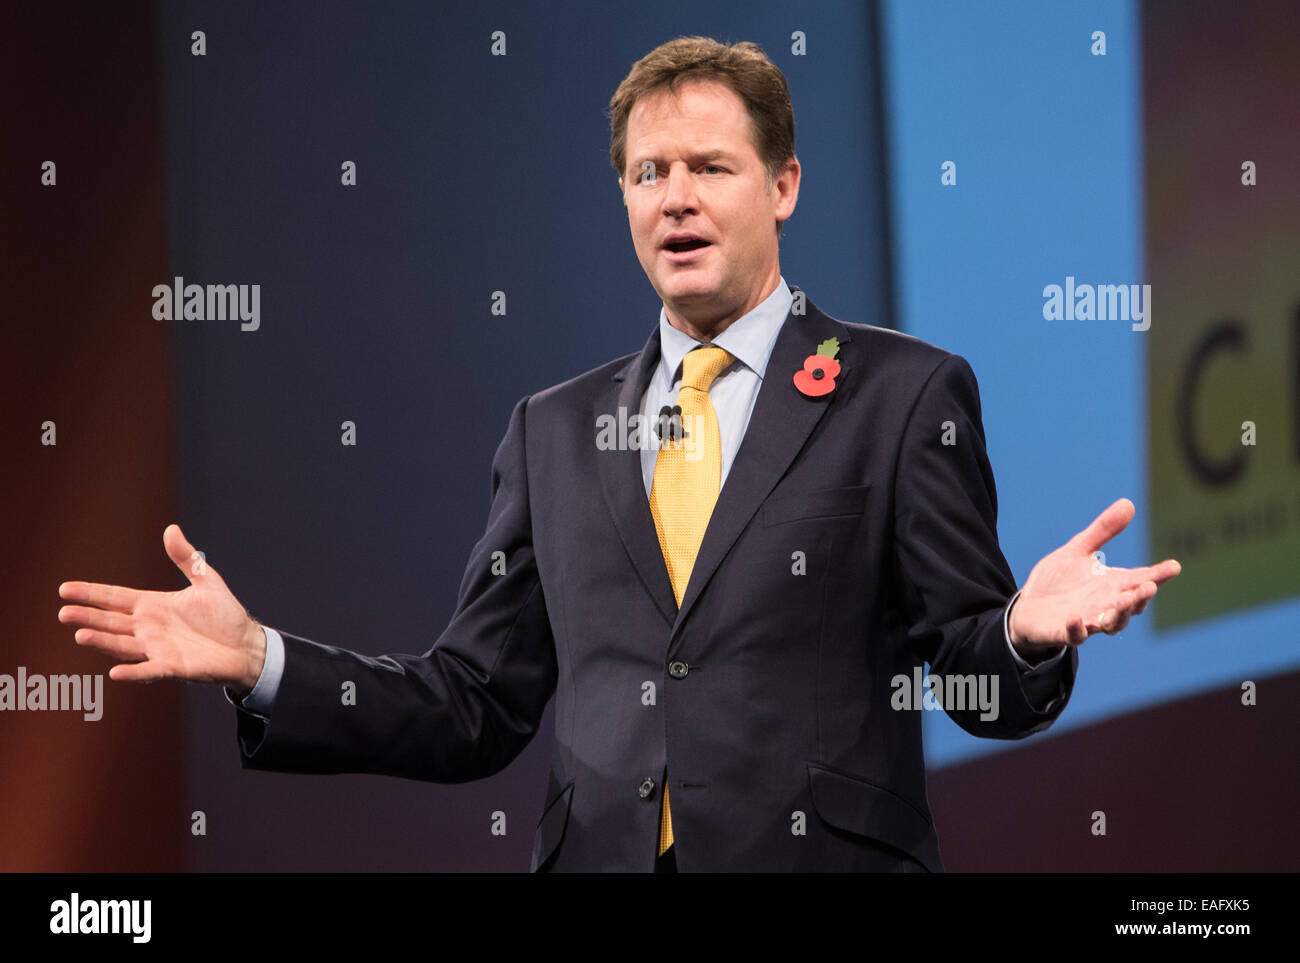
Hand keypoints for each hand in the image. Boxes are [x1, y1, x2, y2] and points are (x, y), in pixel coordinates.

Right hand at [58, 524, 265, 695]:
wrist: (247, 645)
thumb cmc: (225, 615)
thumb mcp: (206, 580)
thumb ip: (186, 558)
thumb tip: (171, 529)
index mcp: (153, 605)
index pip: (115, 597)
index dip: (92, 593)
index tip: (65, 589)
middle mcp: (149, 628)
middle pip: (111, 621)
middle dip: (88, 617)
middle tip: (64, 613)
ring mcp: (158, 649)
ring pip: (123, 645)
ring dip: (103, 642)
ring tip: (80, 635)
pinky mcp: (172, 667)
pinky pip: (149, 670)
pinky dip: (134, 672)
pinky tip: (116, 672)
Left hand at [1009, 498, 1180, 650]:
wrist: (1027, 609)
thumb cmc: (1057, 581)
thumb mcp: (1078, 550)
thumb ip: (1102, 531)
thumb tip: (1129, 503)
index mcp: (1112, 585)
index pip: (1141, 579)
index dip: (1159, 575)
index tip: (1174, 566)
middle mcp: (1105, 605)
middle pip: (1131, 605)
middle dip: (1141, 597)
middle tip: (1149, 585)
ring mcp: (1087, 620)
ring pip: (1112, 624)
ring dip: (1119, 614)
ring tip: (1123, 600)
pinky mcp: (1064, 632)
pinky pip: (1075, 636)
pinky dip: (1077, 630)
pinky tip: (1076, 619)